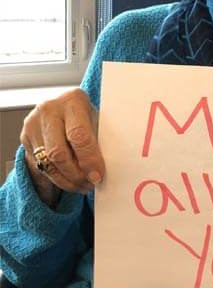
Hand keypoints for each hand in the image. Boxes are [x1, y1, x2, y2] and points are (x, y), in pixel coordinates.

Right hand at [19, 88, 101, 206]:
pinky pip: (41, 166)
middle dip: (77, 174)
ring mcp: (33, 124)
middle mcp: (49, 110)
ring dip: (68, 180)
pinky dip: (58, 179)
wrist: (64, 108)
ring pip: (47, 163)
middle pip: (59, 152)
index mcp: (73, 101)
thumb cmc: (88, 117)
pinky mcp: (25, 138)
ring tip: (84, 186)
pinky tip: (72, 182)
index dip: (89, 160)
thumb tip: (112, 169)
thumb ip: (102, 141)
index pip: (79, 135)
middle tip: (91, 183)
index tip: (98, 175)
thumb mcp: (99, 122)